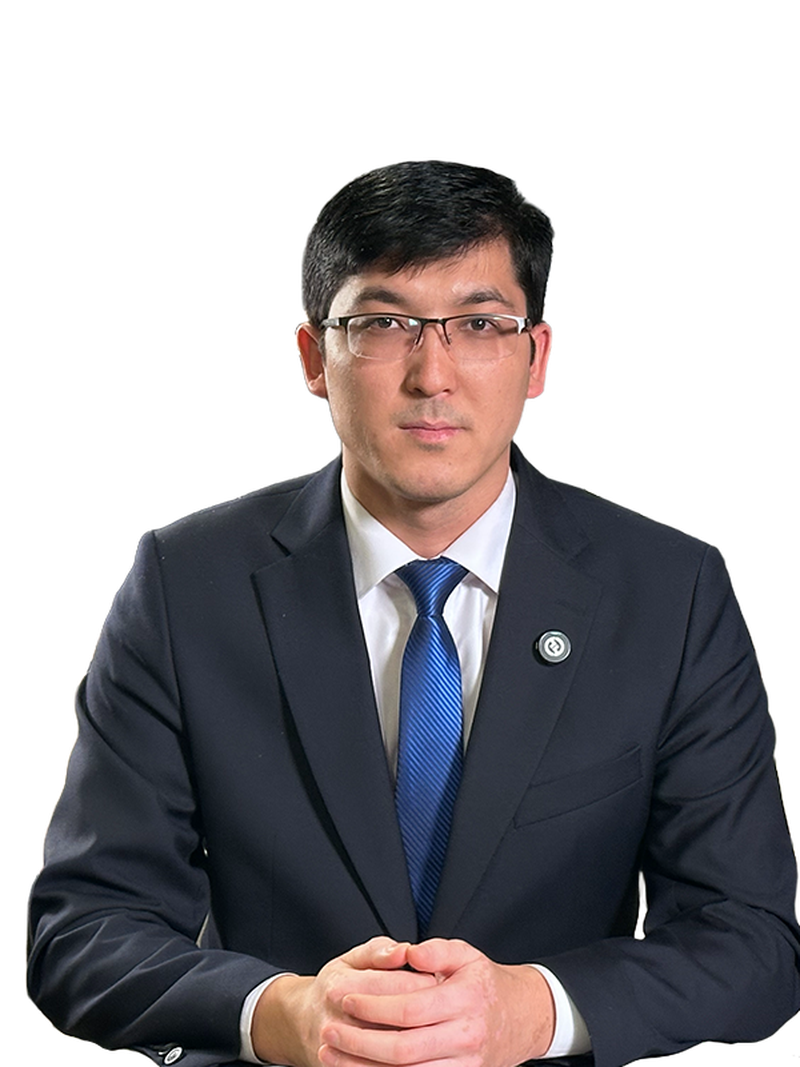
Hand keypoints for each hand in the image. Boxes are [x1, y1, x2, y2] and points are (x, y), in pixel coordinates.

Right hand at [252, 937, 438, 1066]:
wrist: (303, 1023)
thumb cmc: (336, 986)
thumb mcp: (351, 958)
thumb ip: (379, 951)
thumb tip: (405, 950)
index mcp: (341, 986)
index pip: (396, 985)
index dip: (425, 981)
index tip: (441, 979)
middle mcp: (337, 1020)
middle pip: (398, 1020)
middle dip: (428, 1012)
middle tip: (444, 1008)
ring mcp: (341, 1051)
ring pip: (394, 1051)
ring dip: (420, 1040)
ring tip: (432, 1028)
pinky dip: (403, 1062)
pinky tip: (418, 1051)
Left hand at [319, 938, 555, 1066]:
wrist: (522, 1019)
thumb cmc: (486, 984)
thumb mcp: (467, 955)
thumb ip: (436, 950)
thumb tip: (407, 951)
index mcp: (465, 1001)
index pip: (410, 1009)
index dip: (373, 1006)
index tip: (345, 998)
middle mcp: (465, 1038)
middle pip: (403, 1049)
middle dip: (359, 1043)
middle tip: (329, 1031)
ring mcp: (464, 1066)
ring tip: (332, 1055)